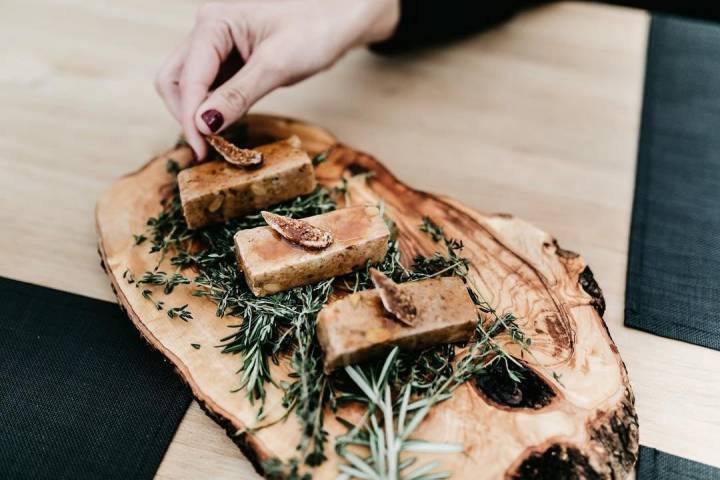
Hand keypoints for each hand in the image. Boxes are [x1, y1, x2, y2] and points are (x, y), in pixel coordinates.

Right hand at [155, 0, 398, 158]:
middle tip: (207, 149)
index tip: (201, 149)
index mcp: (214, 23)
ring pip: (187, 86)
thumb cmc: (315, 30)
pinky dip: (212, 111)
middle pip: (174, 80)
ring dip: (196, 115)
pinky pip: (209, 89)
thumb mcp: (277, 65)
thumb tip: (204, 124)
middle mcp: (208, 32)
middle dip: (185, 115)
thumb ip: (238, 95)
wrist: (340, 21)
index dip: (190, 116)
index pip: (186, 77)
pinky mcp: (229, 62)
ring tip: (217, 143)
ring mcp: (217, 47)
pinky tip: (224, 130)